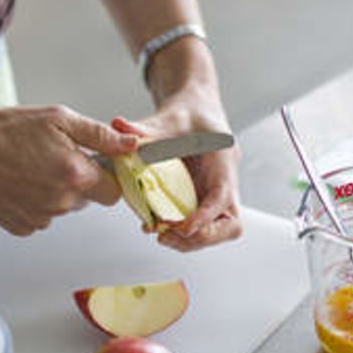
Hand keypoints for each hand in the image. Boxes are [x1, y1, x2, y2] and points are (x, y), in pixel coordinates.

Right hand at [0, 105, 137, 234]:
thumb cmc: (5, 130)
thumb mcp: (59, 119)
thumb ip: (101, 136)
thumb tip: (132, 144)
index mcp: (76, 175)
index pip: (114, 190)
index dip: (106, 176)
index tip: (93, 163)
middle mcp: (62, 203)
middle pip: (88, 199)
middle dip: (78, 181)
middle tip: (52, 158)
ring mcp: (42, 219)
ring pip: (64, 208)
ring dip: (56, 192)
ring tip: (30, 168)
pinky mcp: (23, 227)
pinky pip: (42, 217)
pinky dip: (35, 203)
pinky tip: (19, 183)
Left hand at [112, 92, 241, 250]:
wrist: (196, 111)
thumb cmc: (190, 114)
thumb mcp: (169, 117)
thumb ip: (147, 128)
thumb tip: (121, 128)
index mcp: (223, 160)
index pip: (223, 196)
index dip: (205, 216)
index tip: (184, 227)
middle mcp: (225, 182)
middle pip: (231, 224)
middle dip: (203, 236)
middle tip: (169, 235)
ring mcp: (216, 195)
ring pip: (219, 231)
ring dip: (192, 241)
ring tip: (162, 235)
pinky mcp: (203, 202)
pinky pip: (202, 227)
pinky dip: (183, 234)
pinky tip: (159, 227)